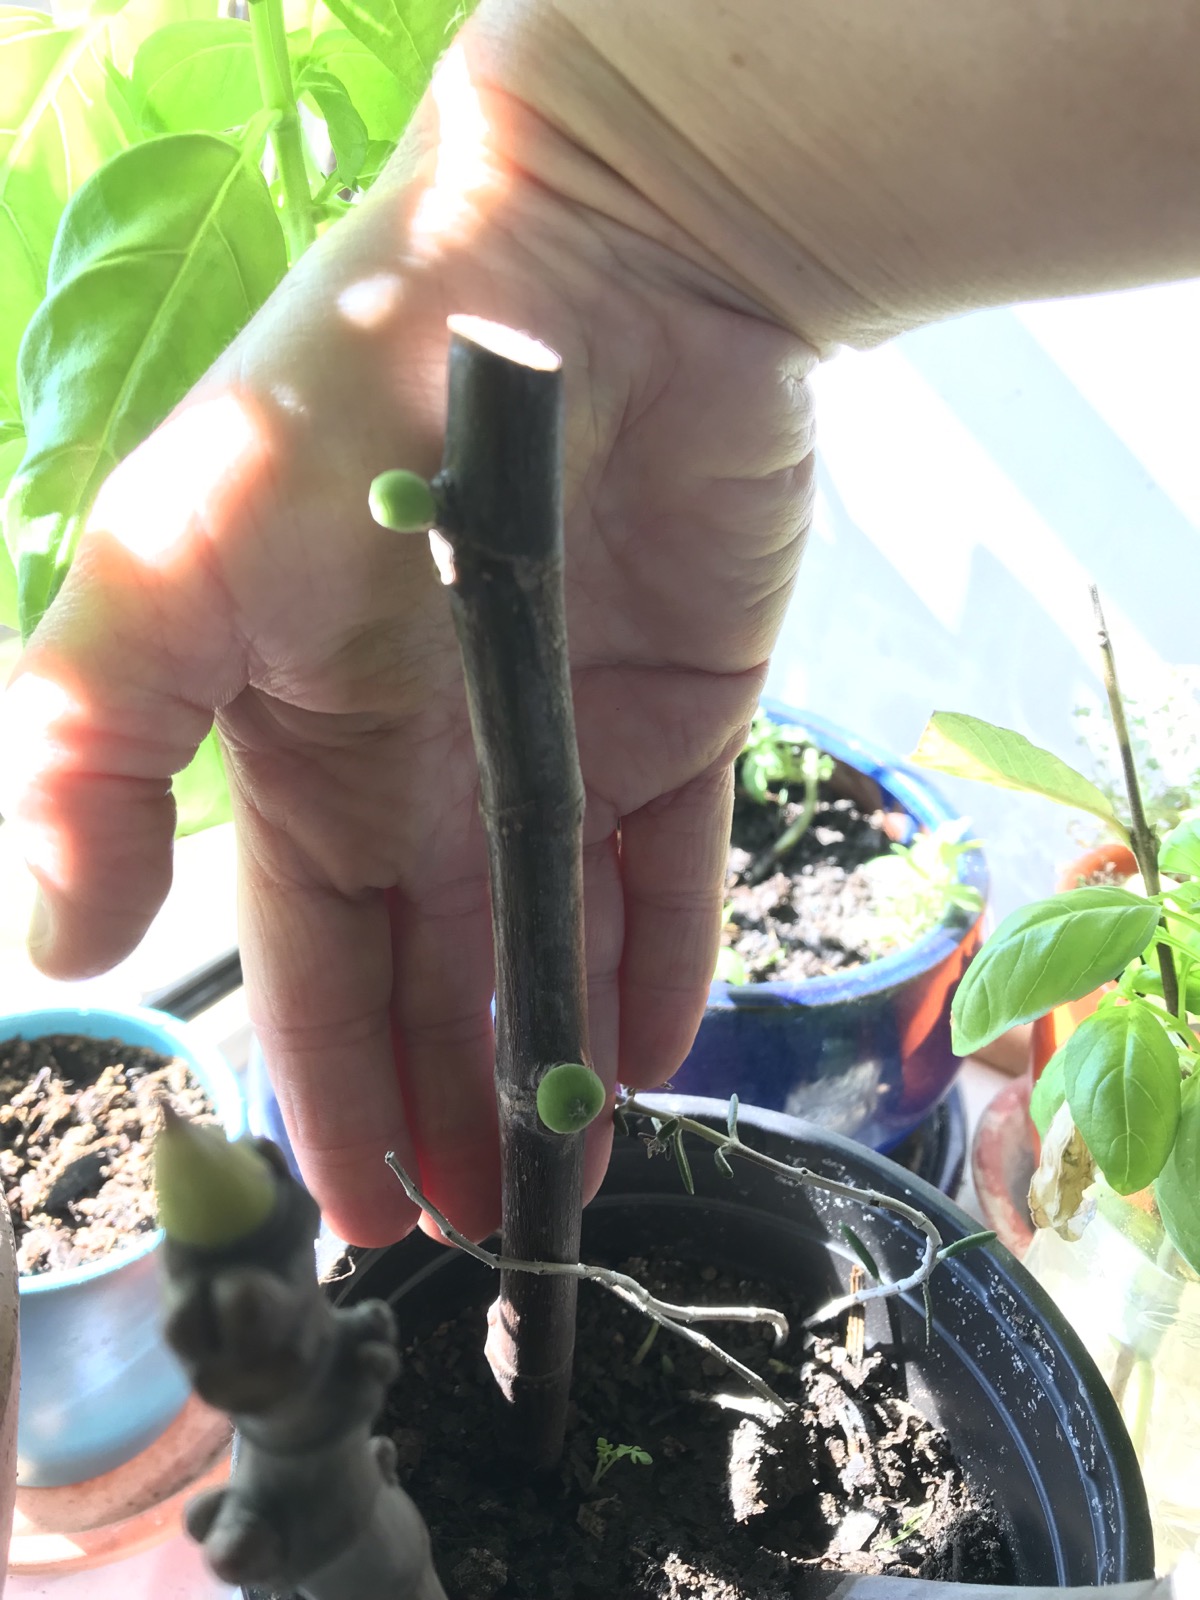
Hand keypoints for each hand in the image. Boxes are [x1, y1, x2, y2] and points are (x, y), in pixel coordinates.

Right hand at [0, 60, 815, 1245]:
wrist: (597, 265)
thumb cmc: (363, 410)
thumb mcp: (179, 567)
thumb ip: (96, 743)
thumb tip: (63, 935)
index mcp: (307, 742)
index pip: (311, 950)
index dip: (327, 1079)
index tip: (353, 1208)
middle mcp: (430, 756)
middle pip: (432, 969)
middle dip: (439, 1102)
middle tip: (473, 1241)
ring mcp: (559, 738)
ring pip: (550, 940)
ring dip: (546, 1060)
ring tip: (563, 1184)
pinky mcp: (679, 711)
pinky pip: (671, 864)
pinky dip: (663, 959)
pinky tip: (653, 1055)